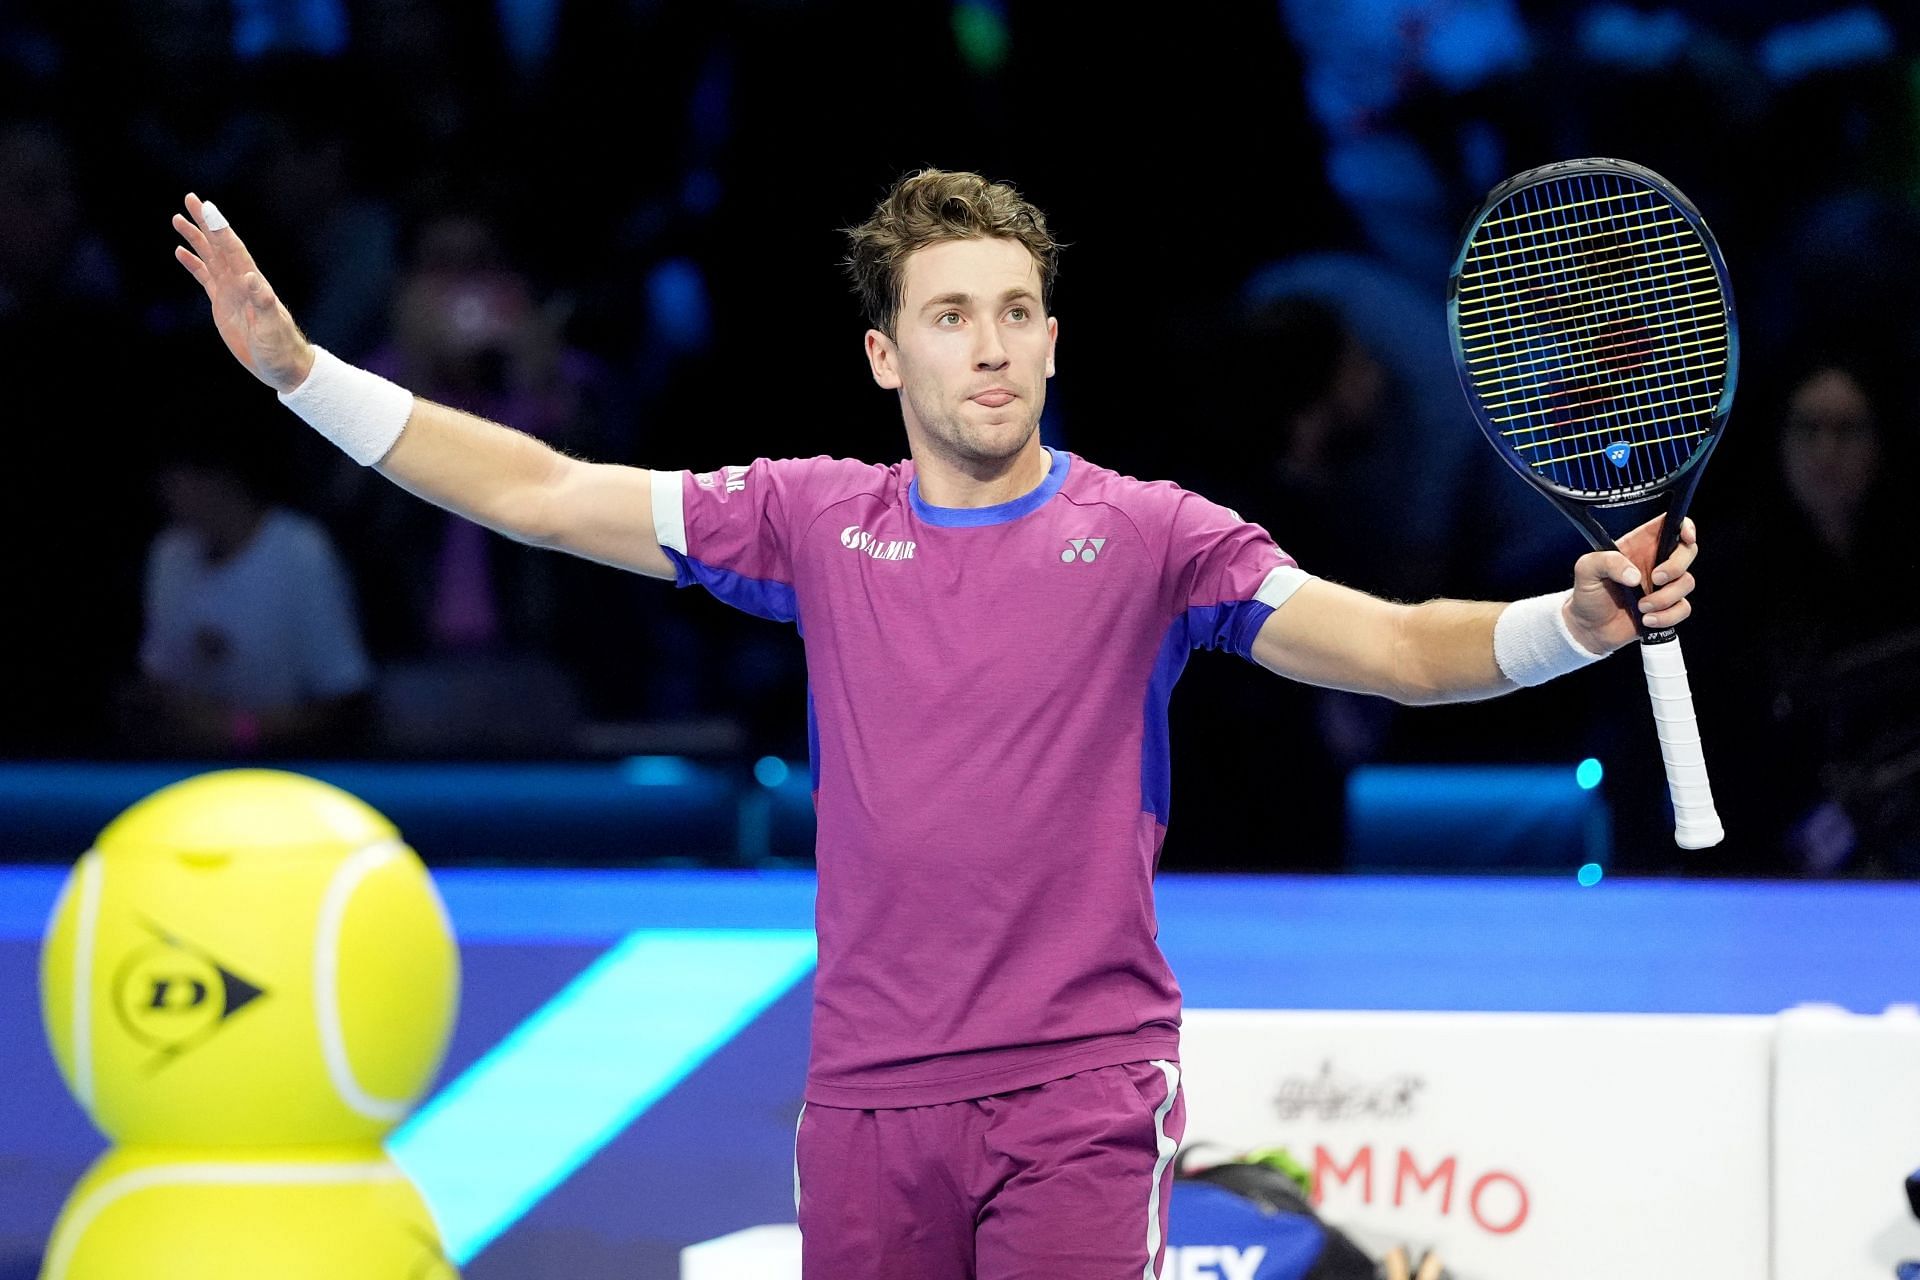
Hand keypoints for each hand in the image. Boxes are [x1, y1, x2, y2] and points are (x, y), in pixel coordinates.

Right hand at [172, 193, 314, 393]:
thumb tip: (251, 278)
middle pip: (219, 246)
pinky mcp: (223, 305)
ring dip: (195, 239)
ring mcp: (231, 292)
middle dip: (205, 222)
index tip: (206, 207)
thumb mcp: (271, 326)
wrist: (283, 367)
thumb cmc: (281, 348)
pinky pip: (205, 278)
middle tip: (190, 198)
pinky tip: (181, 252)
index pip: (233, 249)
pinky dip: (194, 264)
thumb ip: (262, 302)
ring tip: (178, 219)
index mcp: (253, 283)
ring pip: (210, 258)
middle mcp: (241, 282)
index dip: (219, 228)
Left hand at [1564, 513, 1698, 652]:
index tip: (1686, 537)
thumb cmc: (1587, 594)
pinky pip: (1682, 608)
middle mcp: (1655, 562)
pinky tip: (1646, 619)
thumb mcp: (1586, 569)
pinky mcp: (1667, 607)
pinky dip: (1666, 616)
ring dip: (1665, 598)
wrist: (1588, 628)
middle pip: (1688, 552)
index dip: (1685, 526)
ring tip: (1641, 606)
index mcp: (1639, 545)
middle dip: (1676, 566)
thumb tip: (1634, 575)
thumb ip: (1607, 562)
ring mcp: (1663, 585)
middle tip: (1655, 579)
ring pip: (1687, 582)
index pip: (1670, 525)